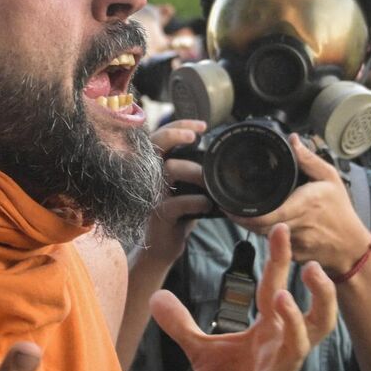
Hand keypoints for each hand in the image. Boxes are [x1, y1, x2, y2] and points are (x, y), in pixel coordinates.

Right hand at [141, 119, 213, 267]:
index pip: (162, 136)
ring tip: (208, 181)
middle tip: (193, 136)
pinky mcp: (158, 214)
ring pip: (168, 169)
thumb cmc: (178, 214)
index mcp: (158, 166)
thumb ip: (195, 171)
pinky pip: (176, 203)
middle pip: (155, 143)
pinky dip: (196, 201)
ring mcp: (153, 194)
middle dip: (174, 133)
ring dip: (193, 170)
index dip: (180, 125)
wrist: (164, 246)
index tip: (202, 125)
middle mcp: (151, 175)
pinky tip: (206, 205)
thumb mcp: (186, 188)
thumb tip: (219, 156)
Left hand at [149, 223, 337, 370]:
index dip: (281, 259)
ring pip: (299, 350)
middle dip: (319, 293)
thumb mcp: (203, 350)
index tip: (281, 226)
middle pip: (315, 319)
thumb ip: (182, 323)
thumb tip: (156, 295)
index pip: (278, 288)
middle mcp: (281, 351)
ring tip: (281, 299)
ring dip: (293, 324)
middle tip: (311, 265)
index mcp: (269, 332)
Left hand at [230, 135, 370, 275]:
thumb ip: (309, 159)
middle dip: (241, 218)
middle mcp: (297, 225)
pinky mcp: (293, 255)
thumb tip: (292, 140)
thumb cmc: (340, 210)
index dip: (245, 214)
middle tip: (229, 207)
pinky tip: (263, 225)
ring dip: (250, 226)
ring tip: (241, 213)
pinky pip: (273, 245)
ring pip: (263, 236)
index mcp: (304, 204)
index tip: (230, 205)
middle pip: (258, 226)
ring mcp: (294, 243)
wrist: (350, 246)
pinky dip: (266, 235)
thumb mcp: (330, 178)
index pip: (266, 214)